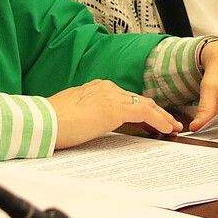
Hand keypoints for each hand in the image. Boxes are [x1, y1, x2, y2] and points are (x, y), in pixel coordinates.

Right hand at [48, 80, 180, 149]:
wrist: (43, 122)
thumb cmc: (52, 122)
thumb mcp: (74, 113)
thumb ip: (89, 113)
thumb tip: (93, 123)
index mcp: (97, 87)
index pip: (127, 98)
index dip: (142, 108)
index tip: (152, 119)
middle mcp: (107, 88)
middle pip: (139, 100)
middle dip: (157, 112)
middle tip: (170, 123)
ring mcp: (111, 97)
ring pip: (146, 106)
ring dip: (162, 117)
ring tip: (173, 127)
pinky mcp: (115, 109)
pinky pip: (145, 114)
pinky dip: (159, 121)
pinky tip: (166, 129)